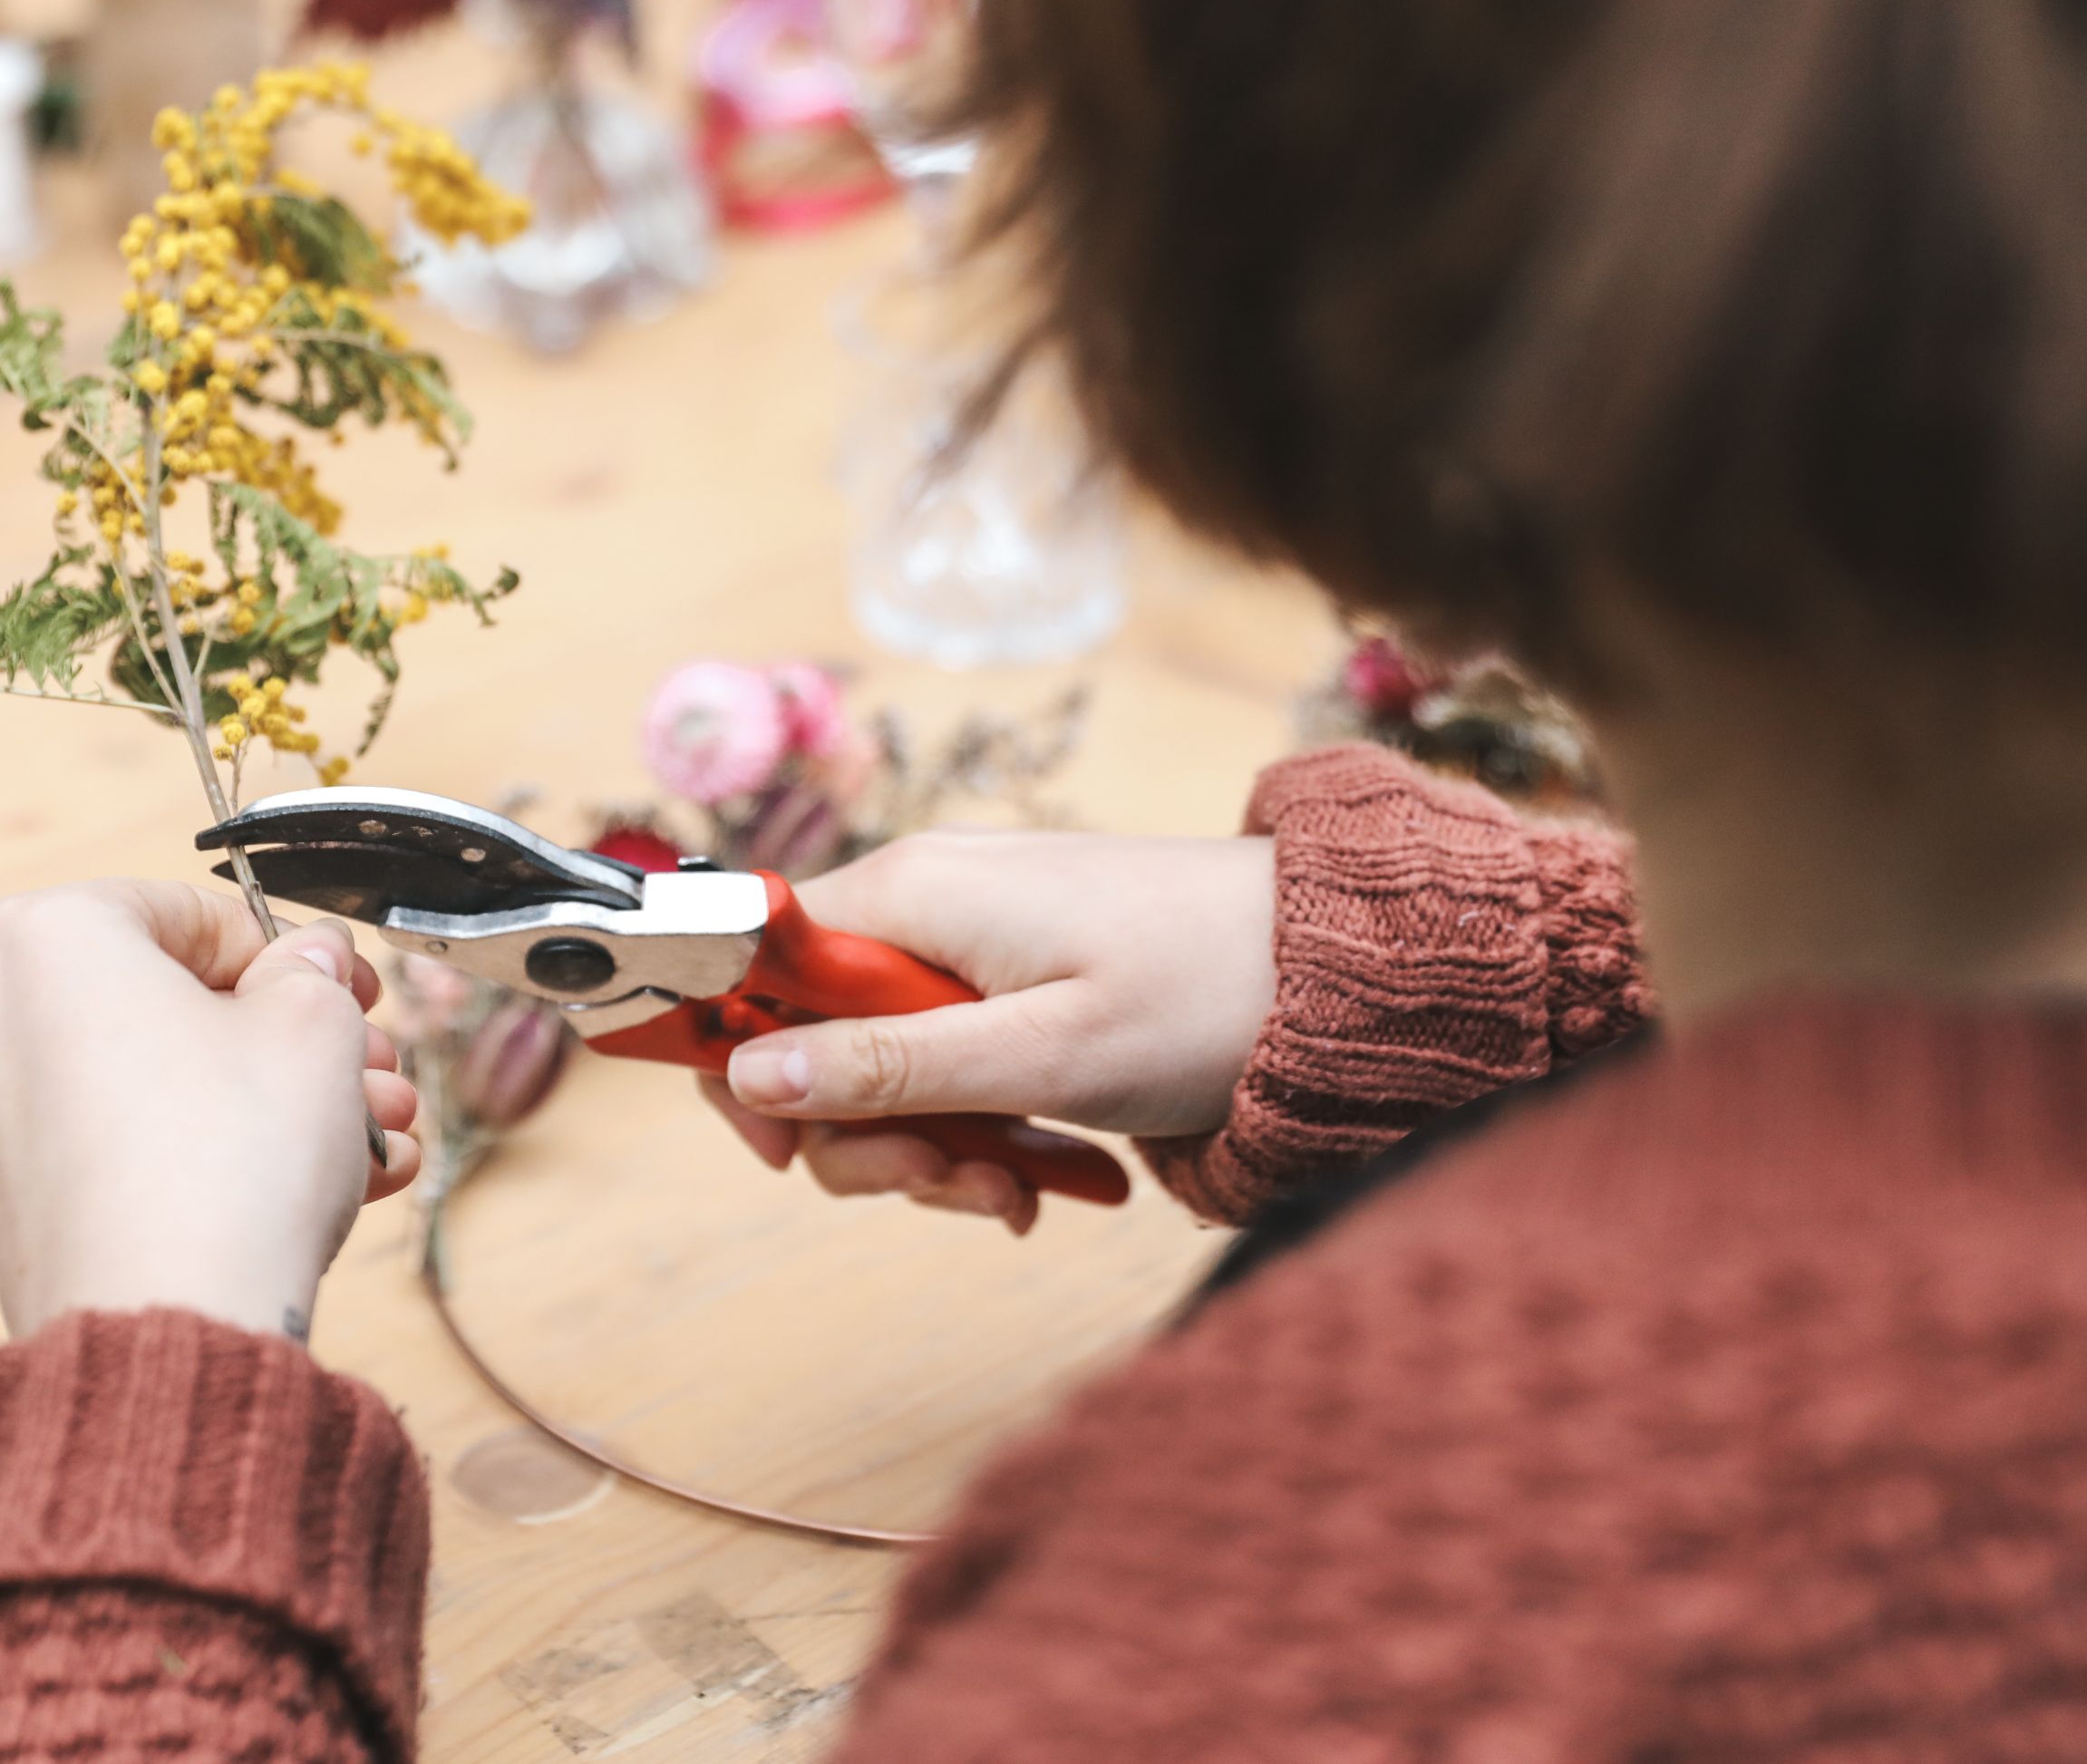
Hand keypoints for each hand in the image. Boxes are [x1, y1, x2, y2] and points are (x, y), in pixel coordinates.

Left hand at [0, 879, 421, 1340]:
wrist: (167, 1331)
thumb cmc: (229, 1158)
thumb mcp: (314, 1024)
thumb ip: (312, 973)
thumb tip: (305, 962)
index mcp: (44, 937)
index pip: (187, 913)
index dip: (287, 951)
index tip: (345, 987)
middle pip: (167, 1007)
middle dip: (286, 1041)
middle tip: (366, 1069)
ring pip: (149, 1086)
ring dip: (264, 1104)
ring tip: (367, 1142)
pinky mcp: (0, 1209)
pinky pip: (116, 1153)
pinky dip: (201, 1159)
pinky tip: (308, 1190)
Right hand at [707, 831, 1275, 1231]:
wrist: (1344, 975)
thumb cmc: (1203, 996)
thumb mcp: (1037, 1054)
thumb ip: (886, 1067)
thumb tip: (747, 1074)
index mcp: (912, 895)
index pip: (752, 963)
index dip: (741, 1063)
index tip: (785, 1154)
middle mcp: (929, 907)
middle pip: (815, 1037)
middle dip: (865, 1137)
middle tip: (950, 1184)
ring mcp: (977, 947)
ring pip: (887, 1070)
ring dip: (933, 1150)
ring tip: (1018, 1191)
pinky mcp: (1023, 989)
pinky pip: (956, 1070)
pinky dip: (984, 1133)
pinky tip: (1047, 1176)